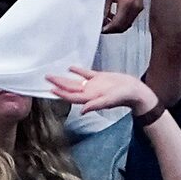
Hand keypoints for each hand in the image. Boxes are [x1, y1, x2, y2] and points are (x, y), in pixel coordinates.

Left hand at [44, 67, 158, 118]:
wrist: (134, 90)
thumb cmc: (123, 97)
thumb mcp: (109, 101)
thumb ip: (95, 105)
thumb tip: (83, 111)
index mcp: (89, 98)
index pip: (71, 96)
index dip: (61, 94)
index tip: (50, 89)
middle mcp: (89, 92)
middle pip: (70, 89)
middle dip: (58, 85)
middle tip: (46, 78)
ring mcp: (93, 85)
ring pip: (75, 82)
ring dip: (64, 78)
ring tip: (53, 74)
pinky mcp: (99, 78)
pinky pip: (86, 74)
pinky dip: (78, 71)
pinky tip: (70, 67)